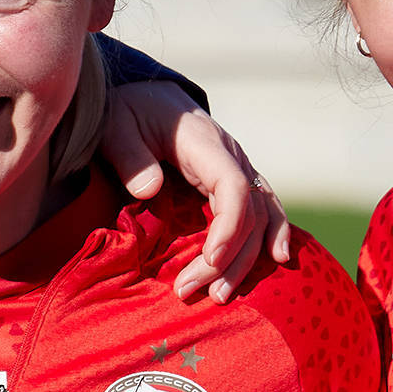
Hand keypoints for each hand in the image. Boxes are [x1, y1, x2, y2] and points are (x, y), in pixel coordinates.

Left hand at [106, 83, 293, 303]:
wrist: (148, 97)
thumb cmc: (129, 112)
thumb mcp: (117, 126)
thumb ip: (130, 157)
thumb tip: (149, 190)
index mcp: (205, 143)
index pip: (233, 186)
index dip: (229, 226)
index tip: (210, 259)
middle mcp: (231, 156)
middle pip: (250, 211)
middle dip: (230, 258)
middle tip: (198, 292)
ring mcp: (239, 168)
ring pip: (261, 215)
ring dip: (247, 258)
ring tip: (223, 294)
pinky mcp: (236, 180)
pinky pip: (264, 209)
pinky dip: (272, 233)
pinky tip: (275, 260)